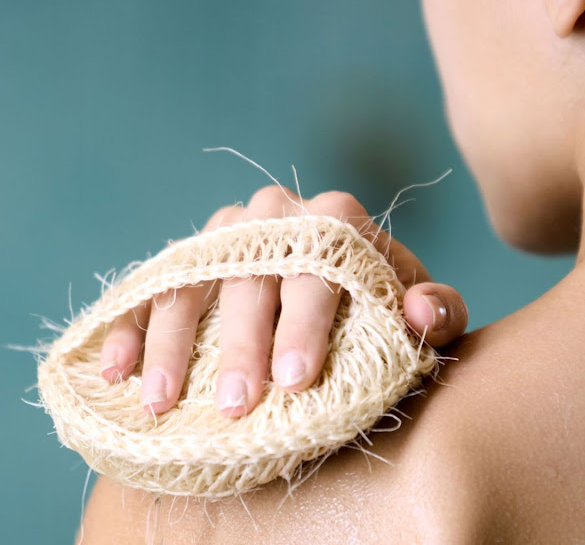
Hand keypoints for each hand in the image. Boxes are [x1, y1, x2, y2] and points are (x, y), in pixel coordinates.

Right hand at [99, 186, 468, 416]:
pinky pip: (156, 285)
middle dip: (241, 341)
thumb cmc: (381, 299)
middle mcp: (277, 214)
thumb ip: (435, 308)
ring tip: (163, 402)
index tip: (296, 377)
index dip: (308, 320)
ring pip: (194, 279)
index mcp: (336, 218)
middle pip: (253, 275)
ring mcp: (228, 231)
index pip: (320, 265)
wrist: (338, 272)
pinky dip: (133, 324)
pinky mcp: (193, 253)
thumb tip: (422, 313)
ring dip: (174, 342)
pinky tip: (117, 368)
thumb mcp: (416, 306)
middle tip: (236, 402)